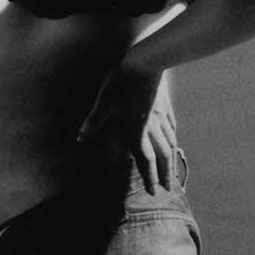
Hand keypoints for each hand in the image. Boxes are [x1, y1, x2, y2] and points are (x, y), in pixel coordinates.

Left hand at [78, 63, 176, 194]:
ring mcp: (161, 115)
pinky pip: (171, 126)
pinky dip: (173, 137)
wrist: (145, 62)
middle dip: (164, 174)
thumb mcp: (103, 102)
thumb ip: (93, 122)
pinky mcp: (165, 105)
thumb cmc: (122, 82)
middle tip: (169, 189)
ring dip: (171, 159)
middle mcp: (152, 126)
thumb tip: (80, 140)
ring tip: (172, 171)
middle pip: (162, 155)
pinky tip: (174, 138)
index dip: (149, 176)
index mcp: (137, 129)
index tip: (154, 192)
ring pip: (170, 142)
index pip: (145, 158)